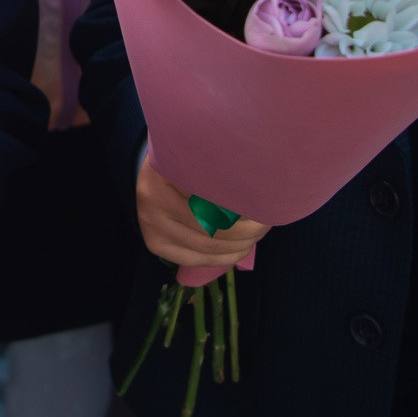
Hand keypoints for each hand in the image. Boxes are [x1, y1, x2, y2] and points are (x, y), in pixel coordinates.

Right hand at [136, 151, 266, 271]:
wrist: (150, 176)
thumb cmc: (183, 163)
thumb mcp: (198, 156)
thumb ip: (221, 170)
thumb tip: (262, 189)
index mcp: (164, 171)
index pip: (212, 193)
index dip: (242, 201)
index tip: (265, 202)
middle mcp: (153, 200)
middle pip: (211, 223)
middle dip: (247, 227)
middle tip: (267, 221)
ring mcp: (151, 226)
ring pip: (207, 245)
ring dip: (241, 244)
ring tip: (257, 234)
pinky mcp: (155, 245)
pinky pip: (196, 260)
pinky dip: (224, 258)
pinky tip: (241, 249)